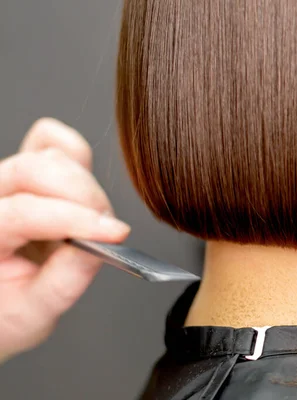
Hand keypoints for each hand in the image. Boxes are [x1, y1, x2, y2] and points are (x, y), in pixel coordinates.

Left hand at [0, 119, 130, 362]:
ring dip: (83, 186)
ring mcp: (4, 179)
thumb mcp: (32, 315)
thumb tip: (101, 246)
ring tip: (90, 224)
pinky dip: (75, 157)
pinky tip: (81, 190)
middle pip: (37, 169)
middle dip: (84, 198)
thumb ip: (64, 282)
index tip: (115, 234)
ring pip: (51, 154)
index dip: (74, 220)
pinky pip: (51, 141)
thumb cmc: (4, 314)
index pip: (24, 212)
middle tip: (109, 231)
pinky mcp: (25, 171)